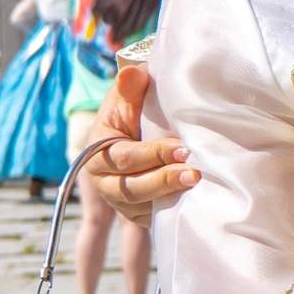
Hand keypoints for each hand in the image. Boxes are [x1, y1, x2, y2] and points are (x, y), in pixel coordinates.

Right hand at [84, 64, 197, 224]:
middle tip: (194, 173)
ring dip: (169, 197)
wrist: (133, 134)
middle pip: (131, 188)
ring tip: (196, 185)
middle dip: (164, 181)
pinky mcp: (134, 213)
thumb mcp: (126, 98)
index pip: (124, 157)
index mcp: (97, 150)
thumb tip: (131, 74)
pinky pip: (149, 219)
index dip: (153, 155)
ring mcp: (118, 200)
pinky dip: (169, 211)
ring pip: (141, 207)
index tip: (182, 149)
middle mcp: (103, 180)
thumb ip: (130, 89)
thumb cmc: (130, 112)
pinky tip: (192, 203)